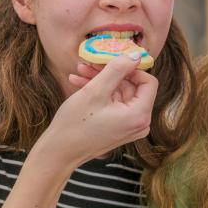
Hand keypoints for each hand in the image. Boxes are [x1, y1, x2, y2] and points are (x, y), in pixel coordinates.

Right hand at [41, 53, 156, 166]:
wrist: (59, 152)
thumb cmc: (75, 124)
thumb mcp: (95, 91)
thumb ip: (117, 70)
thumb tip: (136, 54)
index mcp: (140, 115)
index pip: (148, 81)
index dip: (130, 68)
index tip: (111, 60)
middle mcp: (140, 123)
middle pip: (132, 87)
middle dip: (110, 73)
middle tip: (88, 63)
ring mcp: (130, 127)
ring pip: (120, 94)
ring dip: (101, 81)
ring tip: (79, 71)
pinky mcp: (120, 128)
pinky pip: (114, 104)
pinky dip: (99, 93)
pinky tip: (78, 82)